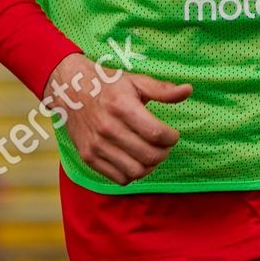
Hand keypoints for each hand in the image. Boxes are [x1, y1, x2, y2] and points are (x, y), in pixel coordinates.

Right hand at [47, 53, 191, 185]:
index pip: (156, 134)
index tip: (172, 135)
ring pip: (135, 171)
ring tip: (151, 153)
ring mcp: (96, 145)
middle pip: (148, 156)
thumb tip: (188, 90)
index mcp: (122, 107)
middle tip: (163, 145)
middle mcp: (107, 128)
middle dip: (164, 153)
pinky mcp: (88, 157)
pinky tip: (134, 160)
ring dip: (150, 166)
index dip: (172, 138)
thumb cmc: (109, 84)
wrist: (70, 90)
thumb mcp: (136, 81)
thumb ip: (163, 90)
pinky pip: (118, 179)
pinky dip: (132, 174)